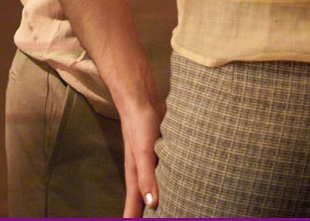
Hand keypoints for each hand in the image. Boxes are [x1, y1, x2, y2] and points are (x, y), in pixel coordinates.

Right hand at [120, 99, 162, 216]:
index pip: (132, 206)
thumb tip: (150, 204)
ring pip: (153, 190)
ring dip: (158, 203)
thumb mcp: (143, 152)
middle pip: (142, 202)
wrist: (143, 100)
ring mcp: (150, 165)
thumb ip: (146, 177)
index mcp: (135, 176)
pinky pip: (164, 177)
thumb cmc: (139, 126)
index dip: (132, 220)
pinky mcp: (161, 156)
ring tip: (167, 213)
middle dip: (143, 215)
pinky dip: (168, 187)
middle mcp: (141, 173)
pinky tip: (177, 189)